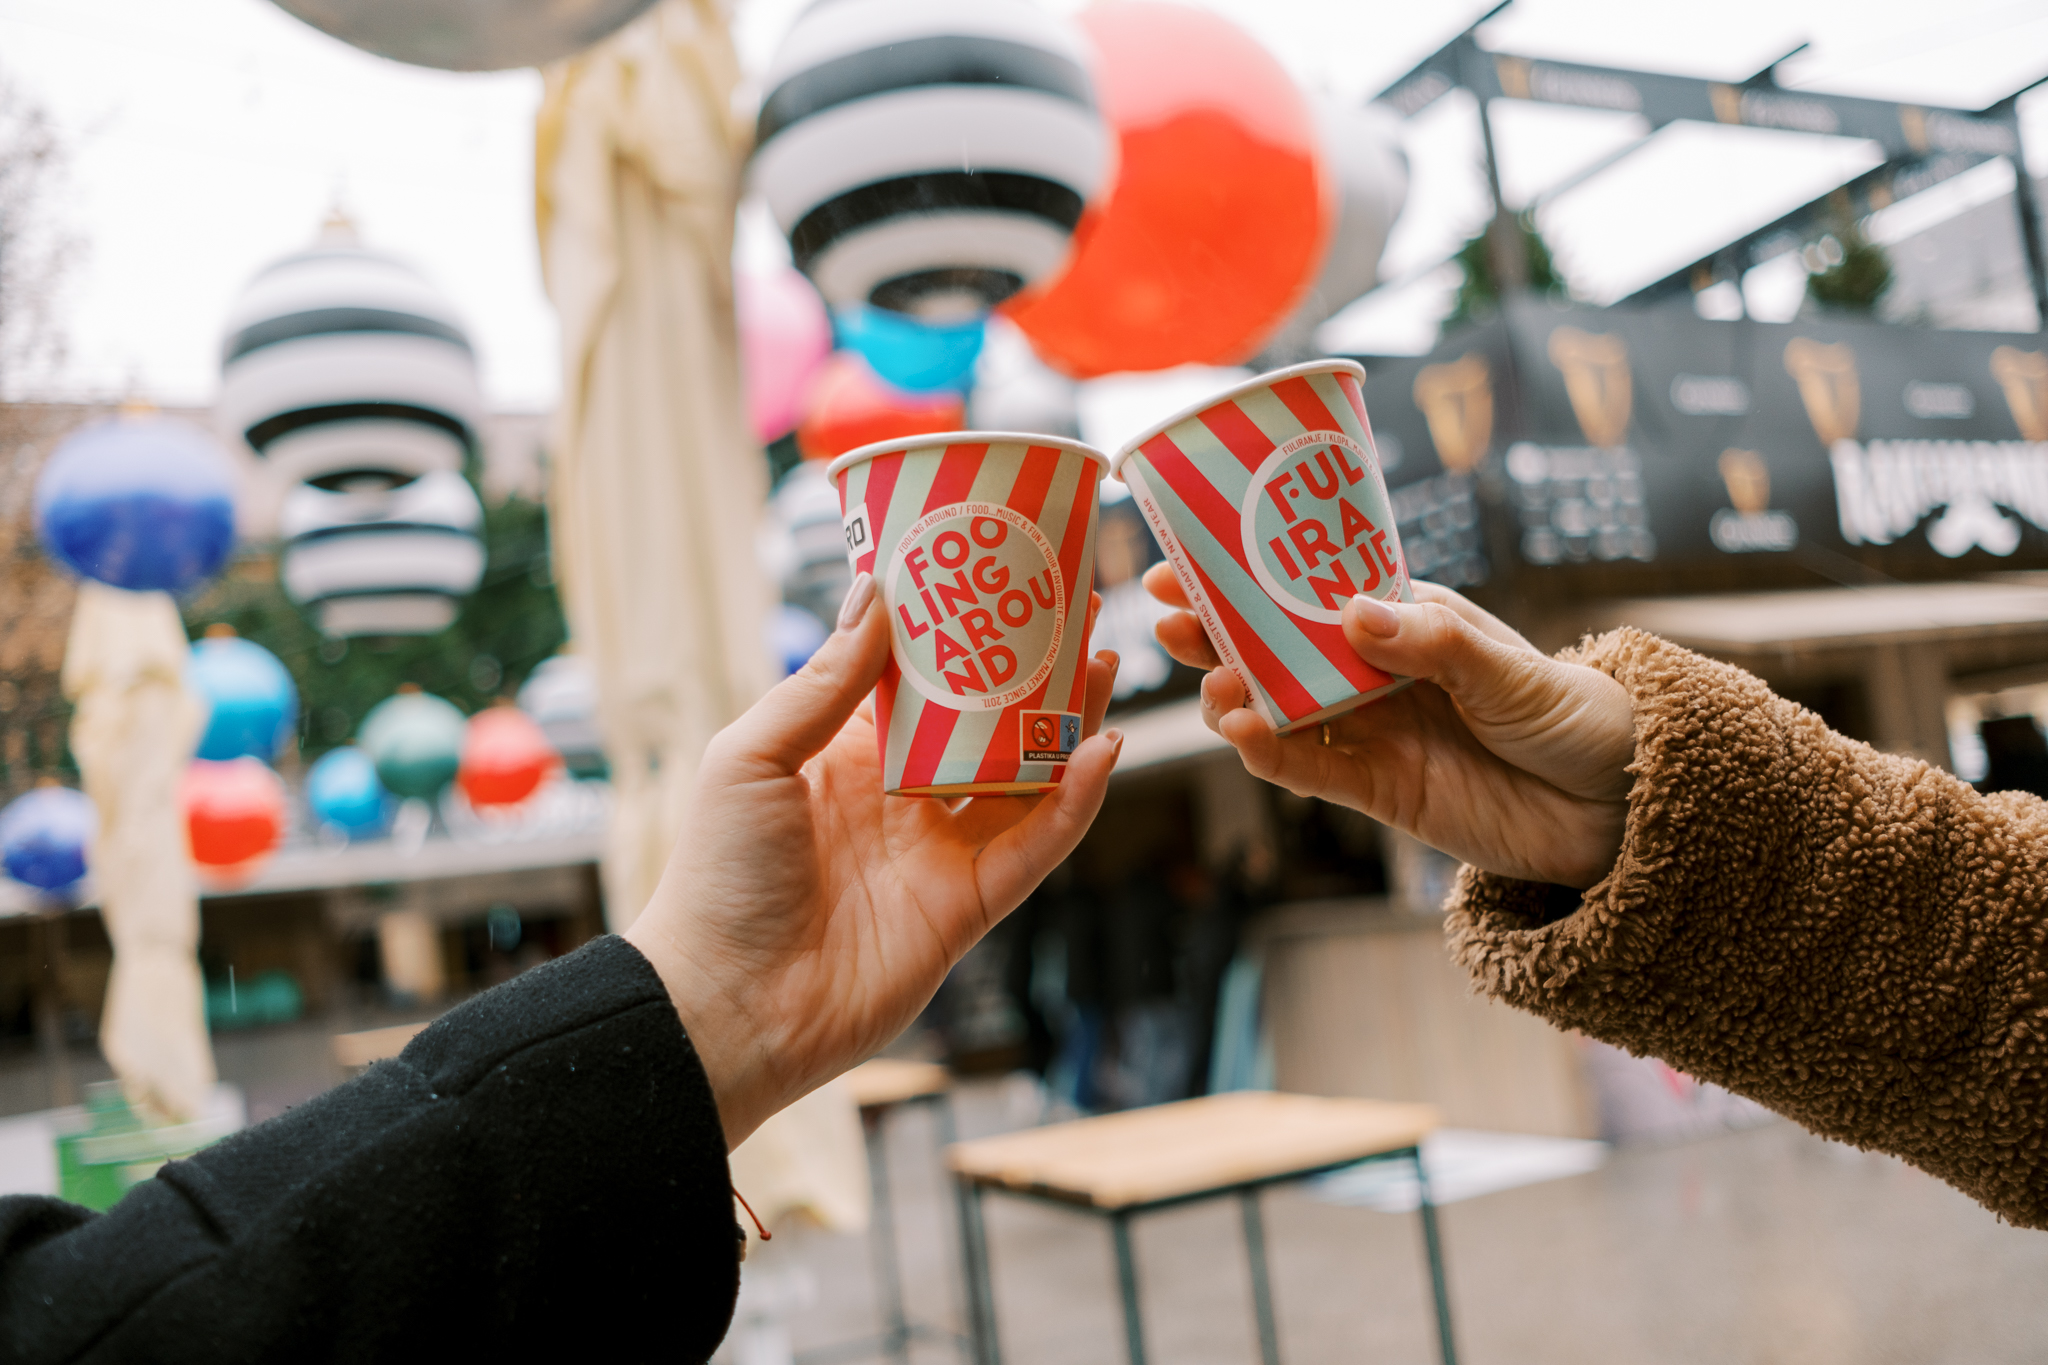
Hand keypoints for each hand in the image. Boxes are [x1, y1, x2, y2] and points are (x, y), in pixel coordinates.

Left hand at [626, 576, 1120, 1147]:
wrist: (725, 1002)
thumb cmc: (718, 876)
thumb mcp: (755, 756)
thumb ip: (825, 683)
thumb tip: (876, 592)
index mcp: (848, 756)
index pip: (922, 680)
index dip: (965, 632)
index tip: (1000, 576)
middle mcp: (903, 798)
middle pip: (988, 722)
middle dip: (1033, 671)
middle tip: (1077, 609)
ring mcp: (941, 851)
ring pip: (1026, 776)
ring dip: (1068, 724)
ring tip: (1102, 665)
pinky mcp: (969, 905)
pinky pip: (1035, 845)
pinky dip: (1073, 802)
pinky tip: (1100, 752)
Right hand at [1145, 563, 1632, 889]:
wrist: (1620, 808)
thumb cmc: (1576, 716)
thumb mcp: (1510, 672)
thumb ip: (1435, 645)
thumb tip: (1353, 613)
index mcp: (1406, 618)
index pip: (1310, 588)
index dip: (1246, 574)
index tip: (1187, 559)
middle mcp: (1376, 670)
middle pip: (1276, 647)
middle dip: (1219, 632)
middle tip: (1170, 622)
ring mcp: (1371, 731)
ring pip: (1278, 707)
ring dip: (1234, 695)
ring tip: (1212, 688)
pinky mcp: (1376, 791)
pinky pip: (1308, 770)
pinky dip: (1268, 755)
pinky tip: (1242, 734)